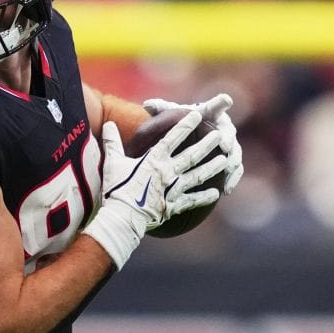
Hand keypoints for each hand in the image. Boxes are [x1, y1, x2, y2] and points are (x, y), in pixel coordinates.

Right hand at [81, 111, 226, 268]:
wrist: (123, 217)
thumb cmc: (116, 189)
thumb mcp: (113, 163)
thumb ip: (112, 142)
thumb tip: (108, 124)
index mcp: (154, 160)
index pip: (173, 138)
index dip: (186, 125)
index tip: (197, 115)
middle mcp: (168, 172)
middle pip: (192, 155)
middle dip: (207, 144)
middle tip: (220, 135)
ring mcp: (173, 189)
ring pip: (198, 176)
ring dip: (212, 167)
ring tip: (225, 160)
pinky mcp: (174, 205)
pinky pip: (192, 200)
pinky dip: (204, 197)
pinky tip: (216, 194)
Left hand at [142, 92, 243, 192]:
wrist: (190, 136)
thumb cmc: (181, 123)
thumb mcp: (171, 115)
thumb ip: (161, 109)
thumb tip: (147, 104)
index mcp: (210, 114)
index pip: (216, 107)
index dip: (221, 103)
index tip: (226, 100)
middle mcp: (223, 128)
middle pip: (229, 132)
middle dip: (229, 138)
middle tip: (225, 146)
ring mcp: (230, 145)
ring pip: (236, 153)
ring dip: (233, 161)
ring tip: (227, 169)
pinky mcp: (231, 161)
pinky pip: (235, 171)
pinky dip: (233, 179)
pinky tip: (226, 190)